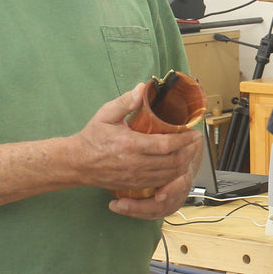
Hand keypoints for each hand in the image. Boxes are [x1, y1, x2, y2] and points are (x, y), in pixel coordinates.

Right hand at [73, 83, 202, 209]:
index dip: (184, 139)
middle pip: (173, 161)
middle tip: (195, 141)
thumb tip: (142, 89)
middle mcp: (135, 163)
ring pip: (170, 174)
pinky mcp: (135, 185)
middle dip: (189, 151)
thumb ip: (125, 102)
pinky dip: (174, 174)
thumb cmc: (92, 138)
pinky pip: (161, 182)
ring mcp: (136, 177)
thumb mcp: (105, 114)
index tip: (193, 132)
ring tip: (190, 151)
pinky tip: (177, 164)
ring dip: (184, 163)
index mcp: (130, 145)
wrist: (77, 163)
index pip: (165, 145)